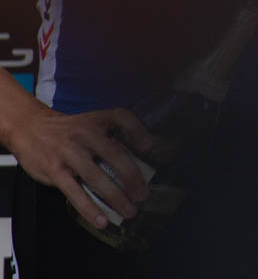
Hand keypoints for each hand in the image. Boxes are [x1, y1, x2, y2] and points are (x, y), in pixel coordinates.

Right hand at [4, 104, 153, 228]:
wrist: (29, 128)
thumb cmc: (67, 129)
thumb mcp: (91, 121)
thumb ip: (112, 135)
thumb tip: (139, 157)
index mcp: (97, 120)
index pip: (122, 118)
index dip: (138, 131)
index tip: (149, 147)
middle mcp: (85, 135)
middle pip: (115, 154)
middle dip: (132, 177)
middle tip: (143, 194)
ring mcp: (69, 154)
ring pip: (97, 177)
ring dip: (116, 197)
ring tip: (129, 210)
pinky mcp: (55, 172)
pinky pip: (75, 193)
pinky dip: (90, 208)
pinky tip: (101, 220)